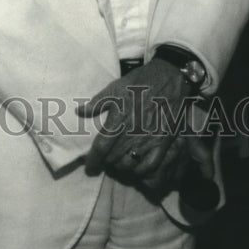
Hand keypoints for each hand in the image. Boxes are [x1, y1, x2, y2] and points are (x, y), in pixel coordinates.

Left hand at [76, 59, 197, 185]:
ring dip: (121, 167)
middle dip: (107, 162)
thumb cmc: (140, 82)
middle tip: (105, 160)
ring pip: (130, 164)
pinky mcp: (164, 142)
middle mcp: (133, 133)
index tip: (89, 167)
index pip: (101, 148)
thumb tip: (79, 111)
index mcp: (119, 120)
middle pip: (114, 159)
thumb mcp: (115, 87)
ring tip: (118, 163)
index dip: (93, 161)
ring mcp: (149, 139)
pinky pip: (150, 165)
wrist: (168, 78)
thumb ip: (97, 103)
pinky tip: (136, 166)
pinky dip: (141, 170)